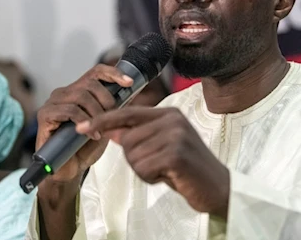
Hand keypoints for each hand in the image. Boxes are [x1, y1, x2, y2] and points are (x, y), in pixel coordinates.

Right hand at [36, 64, 133, 183]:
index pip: (96, 72)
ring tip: (102, 130)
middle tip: (112, 118)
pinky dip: (85, 121)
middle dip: (107, 100)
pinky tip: (92, 134)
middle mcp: (64, 93)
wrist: (70, 170)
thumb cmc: (86, 147)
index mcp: (78, 91)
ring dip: (96, 113)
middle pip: (90, 83)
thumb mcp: (105, 124)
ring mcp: (53, 102)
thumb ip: (114, 108)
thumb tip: (133, 92)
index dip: (114, 73)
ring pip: (81, 96)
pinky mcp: (45, 115)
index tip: (129, 83)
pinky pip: (69, 110)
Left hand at [76, 107, 230, 217]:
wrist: (217, 187)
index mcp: (169, 114)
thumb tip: (110, 130)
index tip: (82, 127)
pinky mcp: (176, 154)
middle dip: (136, 159)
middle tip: (160, 166)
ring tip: (167, 170)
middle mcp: (172, 120)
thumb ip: (139, 136)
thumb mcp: (162, 147)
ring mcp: (176, 135)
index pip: (128, 113)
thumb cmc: (188, 169)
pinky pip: (143, 168)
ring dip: (145, 170)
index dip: (103, 120)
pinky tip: (170, 176)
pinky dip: (151, 178)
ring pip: (133, 155)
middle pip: (127, 140)